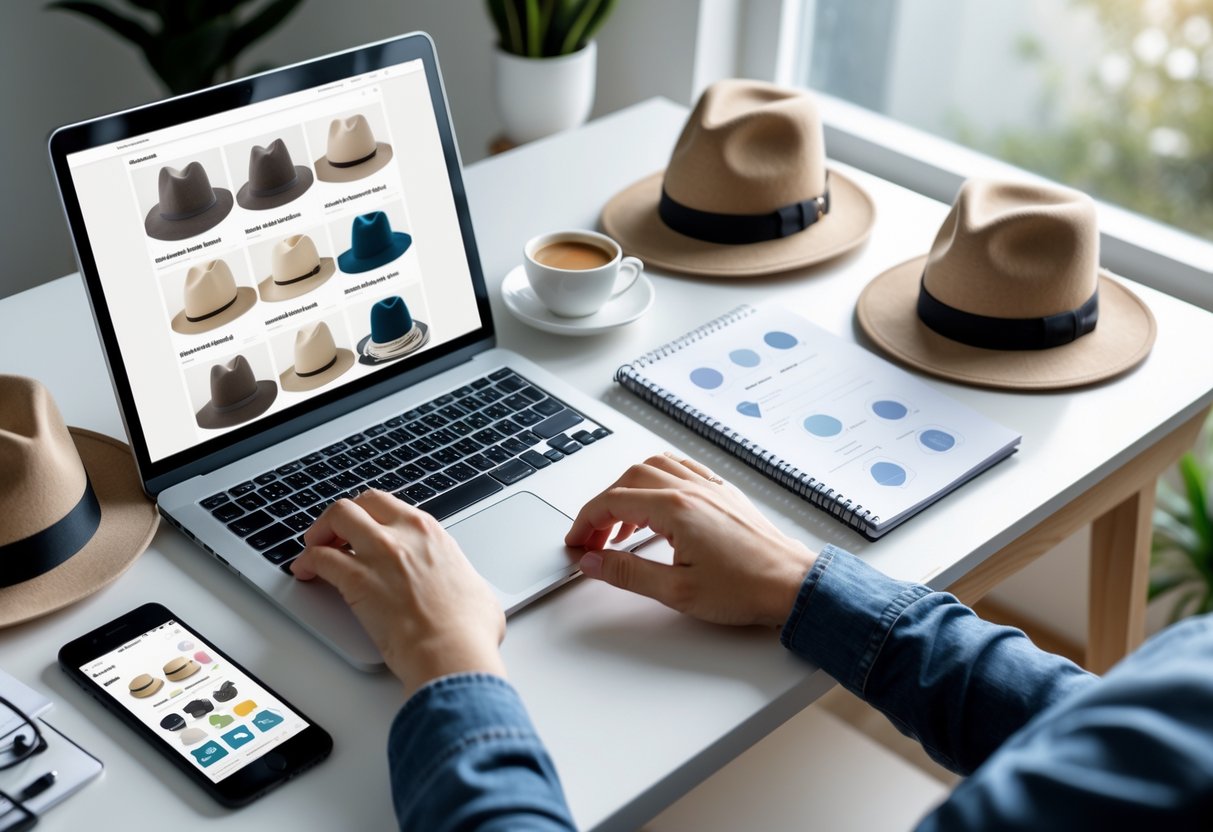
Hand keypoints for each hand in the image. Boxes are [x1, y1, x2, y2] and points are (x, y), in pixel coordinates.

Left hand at [291, 490, 505, 694]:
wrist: (452, 652)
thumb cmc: (468, 630)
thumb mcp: (476, 590)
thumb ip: (458, 581)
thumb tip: (465, 592)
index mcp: (431, 533)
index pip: (389, 505)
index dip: (370, 515)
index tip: (365, 530)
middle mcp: (404, 534)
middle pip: (360, 503)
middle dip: (342, 517)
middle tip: (334, 536)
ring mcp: (379, 553)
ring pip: (336, 517)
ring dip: (320, 532)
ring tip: (314, 550)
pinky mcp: (356, 579)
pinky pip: (320, 558)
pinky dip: (307, 562)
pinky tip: (305, 572)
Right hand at [565, 454, 817, 627]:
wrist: (792, 585)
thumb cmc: (746, 588)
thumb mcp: (676, 590)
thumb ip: (627, 573)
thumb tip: (593, 561)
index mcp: (677, 509)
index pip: (613, 502)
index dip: (585, 522)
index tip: (576, 542)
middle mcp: (692, 489)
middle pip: (629, 479)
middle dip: (602, 506)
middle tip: (593, 539)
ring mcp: (710, 487)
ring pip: (654, 467)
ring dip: (629, 489)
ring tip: (621, 525)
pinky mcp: (724, 493)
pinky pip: (682, 469)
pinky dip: (658, 481)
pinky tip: (656, 505)